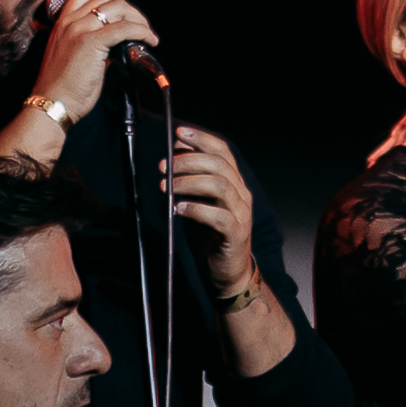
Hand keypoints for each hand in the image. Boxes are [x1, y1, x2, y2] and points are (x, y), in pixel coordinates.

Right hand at [26, 0, 160, 126]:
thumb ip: (91, 44)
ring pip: (118, 9)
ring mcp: (79, 29)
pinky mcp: (91, 42)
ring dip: (138, 19)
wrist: (52, 103)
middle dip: (130, 11)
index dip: (113, 4)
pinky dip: (141, 31)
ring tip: (147, 35)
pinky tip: (149, 40)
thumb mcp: (73, 56)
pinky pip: (124, 28)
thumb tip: (116, 44)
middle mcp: (70, 20)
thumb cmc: (63, 87)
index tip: (125, 20)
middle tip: (141, 28)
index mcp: (63, 21)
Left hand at [165, 126, 258, 292]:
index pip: (223, 152)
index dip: (202, 139)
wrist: (229, 272)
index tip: (179, 134)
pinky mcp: (236, 235)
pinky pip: (219, 217)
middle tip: (164, 167)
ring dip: (190, 182)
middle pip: (220, 165)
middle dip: (189, 161)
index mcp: (234, 183)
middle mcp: (241, 195)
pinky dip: (196, 209)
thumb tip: (173, 155)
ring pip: (220, 186)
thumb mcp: (202, 202)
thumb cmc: (212, 236)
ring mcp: (241, 214)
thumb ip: (193, 179)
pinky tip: (178, 209)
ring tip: (168, 187)